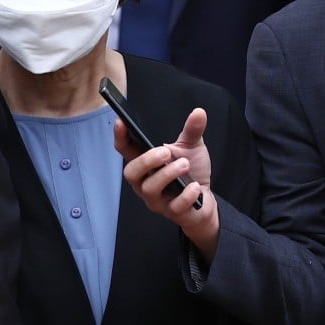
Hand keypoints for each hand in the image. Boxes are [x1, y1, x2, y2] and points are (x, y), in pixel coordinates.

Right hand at [114, 108, 219, 259]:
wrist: (204, 203)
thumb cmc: (190, 173)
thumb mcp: (191, 148)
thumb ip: (192, 131)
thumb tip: (199, 112)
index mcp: (146, 163)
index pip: (125, 150)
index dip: (120, 137)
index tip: (121, 122)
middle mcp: (145, 182)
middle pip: (131, 173)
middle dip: (146, 161)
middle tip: (165, 152)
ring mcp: (156, 199)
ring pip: (149, 189)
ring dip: (167, 174)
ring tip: (185, 164)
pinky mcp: (171, 213)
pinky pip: (174, 206)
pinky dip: (185, 195)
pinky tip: (194, 187)